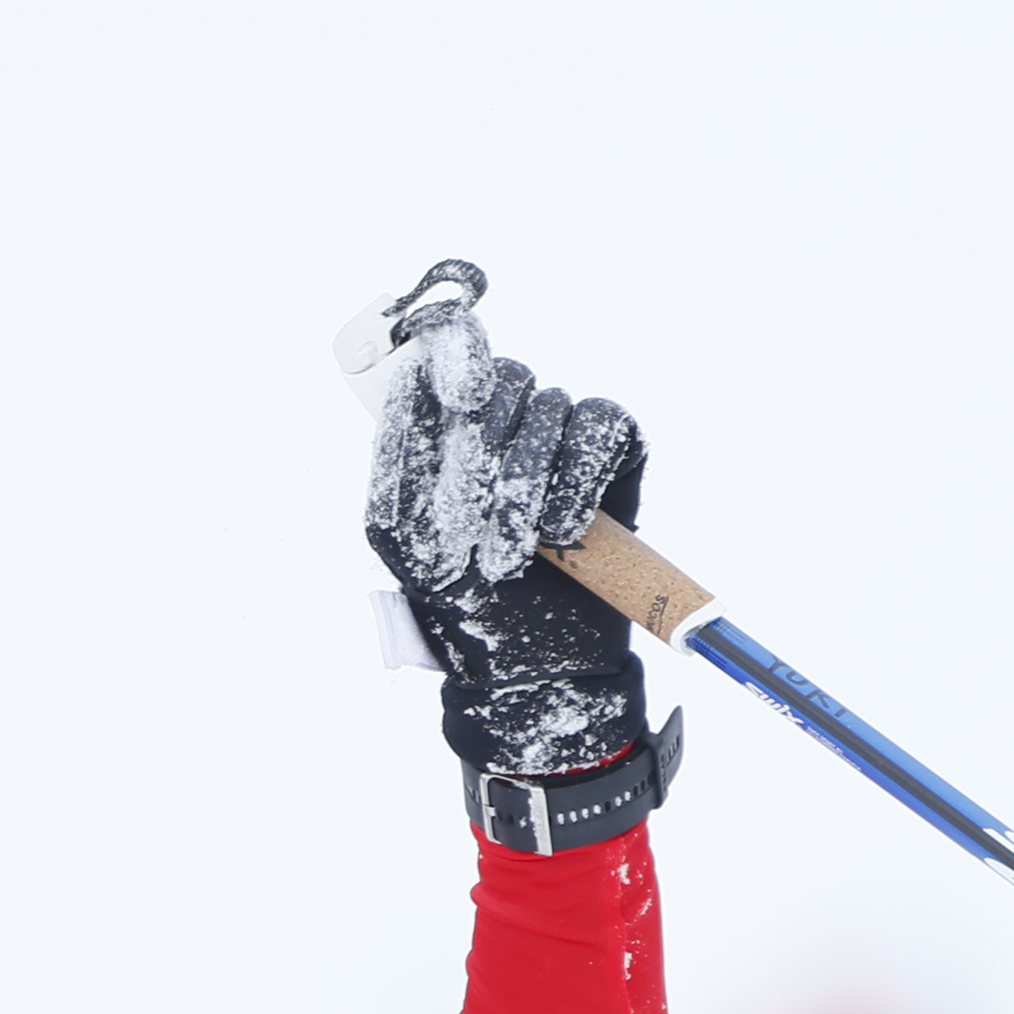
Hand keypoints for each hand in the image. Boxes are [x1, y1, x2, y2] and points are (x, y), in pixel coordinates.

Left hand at [362, 299, 648, 778]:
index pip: (441, 356)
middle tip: (479, 534)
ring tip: (515, 554)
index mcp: (442, 434)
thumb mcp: (406, 537)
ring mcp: (558, 430)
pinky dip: (579, 480)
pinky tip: (564, 532)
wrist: (534, 662)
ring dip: (527, 487)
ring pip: (549, 405)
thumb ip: (400, 457)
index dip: (453, 350)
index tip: (461, 394)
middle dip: (487, 458)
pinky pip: (600, 424)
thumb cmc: (459, 603)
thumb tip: (414, 379)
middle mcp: (500, 421)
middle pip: (501, 377)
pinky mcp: (613, 447)